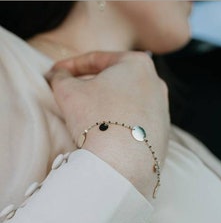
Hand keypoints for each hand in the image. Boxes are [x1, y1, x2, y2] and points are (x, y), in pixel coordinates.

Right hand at [46, 51, 169, 197]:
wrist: (123, 162)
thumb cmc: (96, 118)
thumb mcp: (68, 90)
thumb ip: (61, 77)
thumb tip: (57, 74)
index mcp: (138, 64)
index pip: (98, 59)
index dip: (72, 65)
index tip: (56, 73)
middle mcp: (156, 83)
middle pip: (116, 80)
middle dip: (91, 85)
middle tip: (71, 92)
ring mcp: (162, 109)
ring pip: (127, 102)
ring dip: (107, 105)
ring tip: (87, 117)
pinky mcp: (162, 132)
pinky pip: (135, 123)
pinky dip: (120, 124)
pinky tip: (107, 134)